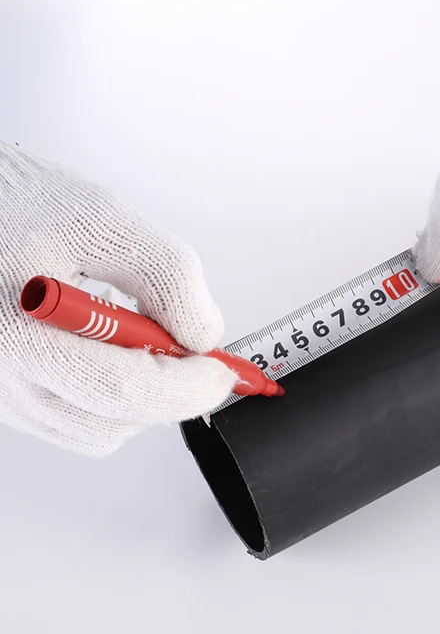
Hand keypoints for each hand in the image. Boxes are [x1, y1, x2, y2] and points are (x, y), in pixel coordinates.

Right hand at [0, 142, 236, 456]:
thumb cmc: (15, 203)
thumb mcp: (105, 220)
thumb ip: (167, 278)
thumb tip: (203, 335)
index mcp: (19, 332)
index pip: (125, 391)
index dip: (188, 388)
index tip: (224, 372)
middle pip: (115, 421)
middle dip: (169, 390)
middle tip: (190, 348)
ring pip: (97, 430)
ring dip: (136, 393)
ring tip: (127, 329)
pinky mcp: (2, 398)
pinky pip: (72, 420)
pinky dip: (105, 394)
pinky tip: (100, 345)